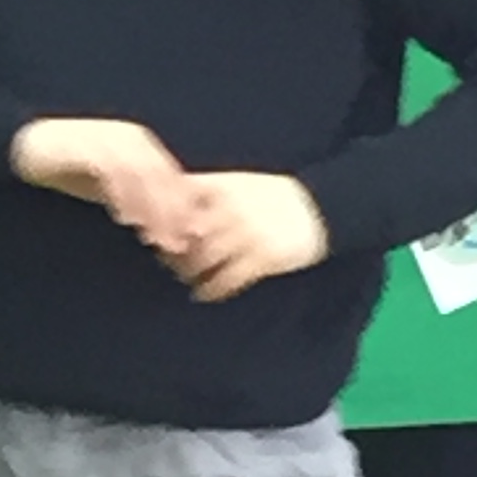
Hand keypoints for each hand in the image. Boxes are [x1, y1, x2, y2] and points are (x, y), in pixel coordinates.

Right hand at [11, 118, 197, 247]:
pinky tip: (125, 220)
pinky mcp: (84, 144)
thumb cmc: (70, 171)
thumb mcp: (110, 188)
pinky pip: (110, 172)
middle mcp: (130, 139)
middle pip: (161, 178)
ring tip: (156, 239)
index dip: (184, 208)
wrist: (28, 150)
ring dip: (150, 209)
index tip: (193, 239)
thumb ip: (136, 201)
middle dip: (172, 214)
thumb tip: (166, 232)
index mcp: (142, 147)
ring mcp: (108, 138)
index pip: (172, 177)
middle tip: (178, 246)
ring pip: (140, 176)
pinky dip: (122, 195)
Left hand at [166, 173, 329, 302]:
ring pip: (203, 259)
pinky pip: (227, 279)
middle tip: (168, 260)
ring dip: (190, 273)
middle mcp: (233, 209)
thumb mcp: (243, 183)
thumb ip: (210, 190)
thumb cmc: (275, 197)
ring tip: (187, 278)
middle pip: (186, 234)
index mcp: (225, 186)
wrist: (321, 208)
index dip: (163, 216)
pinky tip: (205, 293)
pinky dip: (212, 290)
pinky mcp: (262, 257)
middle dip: (173, 250)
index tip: (155, 228)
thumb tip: (171, 202)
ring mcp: (248, 233)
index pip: (180, 200)